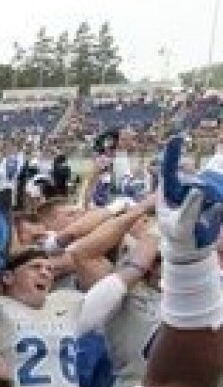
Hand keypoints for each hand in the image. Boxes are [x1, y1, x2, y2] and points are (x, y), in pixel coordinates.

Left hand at [155, 135, 222, 263]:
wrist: (191, 248)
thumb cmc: (179, 237)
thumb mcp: (181, 226)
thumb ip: (189, 208)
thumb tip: (198, 189)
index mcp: (168, 191)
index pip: (168, 169)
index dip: (173, 153)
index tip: (178, 137)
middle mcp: (183, 187)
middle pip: (197, 178)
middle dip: (203, 190)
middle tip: (198, 214)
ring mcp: (198, 191)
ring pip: (210, 185)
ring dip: (212, 200)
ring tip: (202, 220)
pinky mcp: (212, 197)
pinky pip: (219, 197)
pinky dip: (217, 208)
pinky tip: (209, 218)